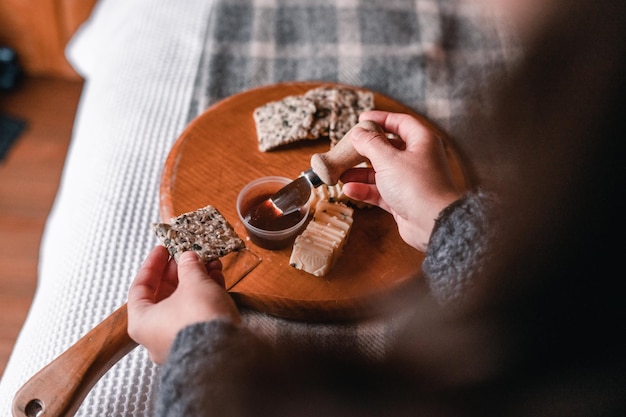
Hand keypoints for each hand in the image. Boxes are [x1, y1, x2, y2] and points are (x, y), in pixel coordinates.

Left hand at [127, 246, 240, 363]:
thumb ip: (189, 267)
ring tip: (208, 263)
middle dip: (179, 272)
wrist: (225, 350)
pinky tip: (216, 279)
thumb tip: (188, 258)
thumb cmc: (199, 321)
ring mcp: (177, 341)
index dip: (152, 265)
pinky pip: (197, 314)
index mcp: (142, 322)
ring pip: (184, 304)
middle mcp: (156, 335)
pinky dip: (206, 296)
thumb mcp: (193, 282)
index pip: (140, 288)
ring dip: (196, 281)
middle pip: (164, 295)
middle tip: (187, 256)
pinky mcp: (198, 343)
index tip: (162, 250)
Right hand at [340, 110, 460, 250]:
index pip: (400, 123)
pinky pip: (381, 191)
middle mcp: (418, 159)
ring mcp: (411, 181)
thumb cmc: (416, 186)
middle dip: (365, 150)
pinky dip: (366, 190)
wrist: (433, 223)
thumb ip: (370, 144)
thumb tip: (358, 133)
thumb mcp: (388, 159)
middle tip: (347, 149)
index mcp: (422, 142)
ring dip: (361, 173)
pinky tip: (349, 189)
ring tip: (341, 173)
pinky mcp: (404, 200)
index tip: (362, 118)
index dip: (381, 118)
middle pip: (388, 148)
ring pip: (382, 172)